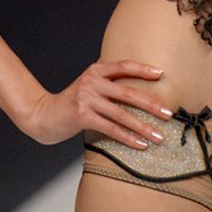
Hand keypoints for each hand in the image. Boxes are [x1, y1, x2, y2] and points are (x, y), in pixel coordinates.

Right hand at [23, 60, 172, 148]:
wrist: (43, 114)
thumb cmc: (71, 101)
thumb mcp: (87, 84)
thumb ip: (106, 79)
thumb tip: (132, 77)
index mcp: (95, 70)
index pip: (123, 66)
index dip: (143, 69)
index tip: (161, 74)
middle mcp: (91, 81)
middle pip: (127, 92)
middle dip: (150, 103)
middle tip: (168, 113)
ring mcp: (86, 98)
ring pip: (121, 114)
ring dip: (143, 126)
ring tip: (159, 135)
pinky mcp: (82, 116)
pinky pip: (111, 129)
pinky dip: (128, 138)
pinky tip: (141, 145)